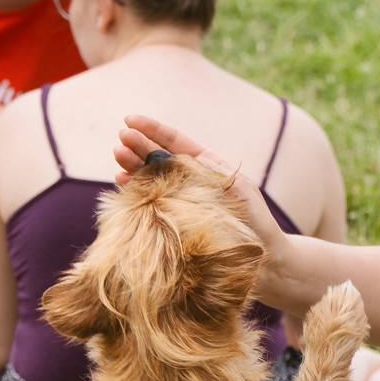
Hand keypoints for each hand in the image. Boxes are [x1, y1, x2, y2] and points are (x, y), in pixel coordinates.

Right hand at [114, 112, 289, 270]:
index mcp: (205, 165)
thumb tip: (186, 156)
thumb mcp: (238, 189)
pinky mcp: (172, 221)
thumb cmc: (255, 222)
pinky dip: (134, 191)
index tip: (130, 119)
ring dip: (132, 166)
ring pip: (150, 177)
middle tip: (120, 138)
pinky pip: (149, 202)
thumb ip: (212, 172)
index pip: (175, 142)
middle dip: (138, 145)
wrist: (261, 261)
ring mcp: (178, 200)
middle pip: (158, 157)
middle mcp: (188, 180)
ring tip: (117, 157)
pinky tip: (122, 182)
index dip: (152, 129)